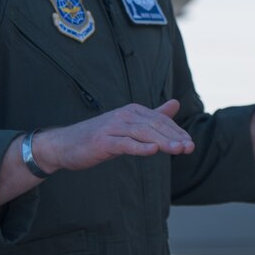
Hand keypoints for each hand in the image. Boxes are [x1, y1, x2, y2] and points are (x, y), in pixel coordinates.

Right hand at [32, 100, 194, 172]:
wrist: (64, 145)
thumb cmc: (100, 136)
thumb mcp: (129, 126)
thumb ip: (153, 116)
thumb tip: (176, 103)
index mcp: (133, 111)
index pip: (160, 120)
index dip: (176, 131)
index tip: (190, 144)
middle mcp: (124, 115)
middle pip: (155, 125)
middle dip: (174, 136)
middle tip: (190, 148)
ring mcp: (113, 127)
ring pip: (143, 133)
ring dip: (163, 141)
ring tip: (179, 149)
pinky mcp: (102, 141)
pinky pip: (124, 143)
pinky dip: (139, 147)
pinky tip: (153, 150)